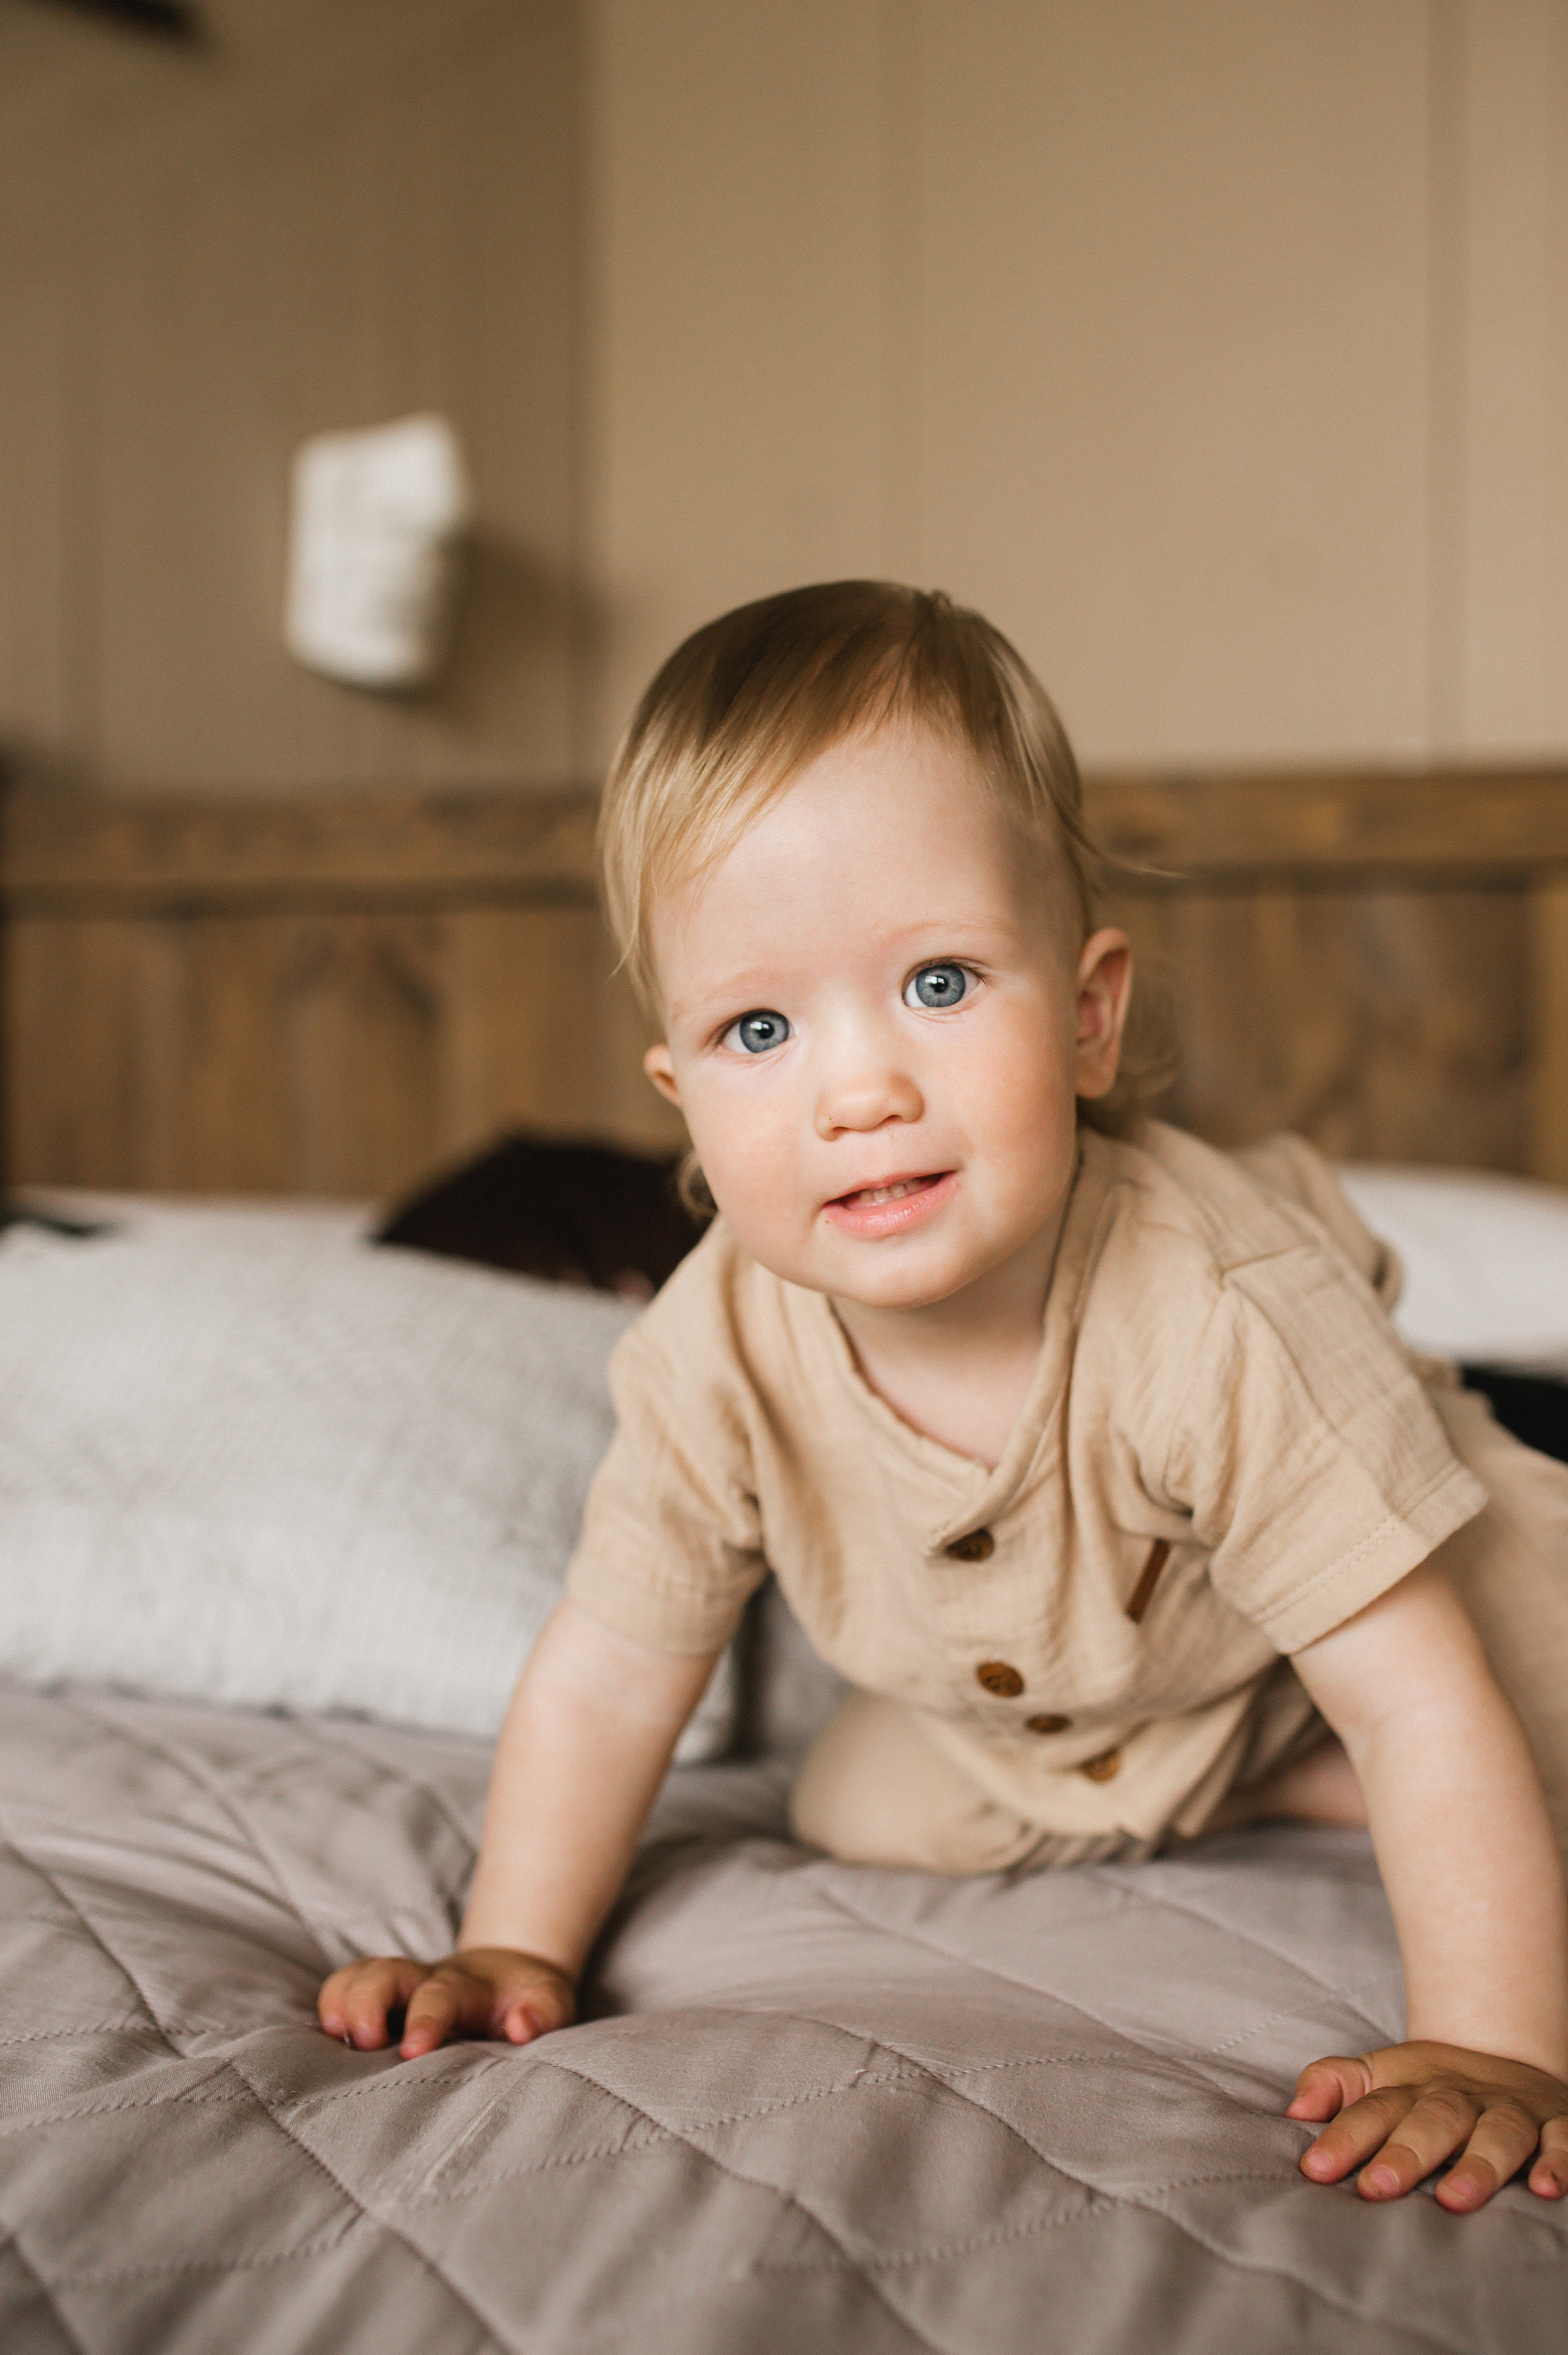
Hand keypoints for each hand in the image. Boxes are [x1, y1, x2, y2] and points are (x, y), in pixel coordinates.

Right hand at [317, 1947, 575, 2059]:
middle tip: (363, 2042)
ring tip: (333, 2035)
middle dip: (369, 2002)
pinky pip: (343, 1990)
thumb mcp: (551, 2003)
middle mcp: (423, 1982)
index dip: (425, 2020)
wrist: (509, 1975)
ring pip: (358, 1976)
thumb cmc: (528, 2001)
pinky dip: (330, 2005)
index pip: (441, 1996)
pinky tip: (323, 2040)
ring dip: (340, 2000)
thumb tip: (522, 2027)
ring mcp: (397, 1990)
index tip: (412, 2049)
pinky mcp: (378, 2002)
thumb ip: (541, 2013)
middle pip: (386, 1973)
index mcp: (466, 1987)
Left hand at [1289, 2041, 1567, 2209]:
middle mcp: (1461, 2099)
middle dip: (1405, 2154)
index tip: (1314, 2169)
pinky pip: (1563, 2141)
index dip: (1343, 2138)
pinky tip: (1546, 2189)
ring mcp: (1511, 2112)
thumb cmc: (1431, 2088)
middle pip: (1432, 2121)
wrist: (1507, 2058)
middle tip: (1376, 2187)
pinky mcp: (1557, 2124)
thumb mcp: (1381, 2076)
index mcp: (1413, 2089)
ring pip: (1497, 2134)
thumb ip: (1336, 2085)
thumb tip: (1292, 2109)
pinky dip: (1559, 2162)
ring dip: (1478, 2166)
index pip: (1372, 2109)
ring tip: (1454, 2200)